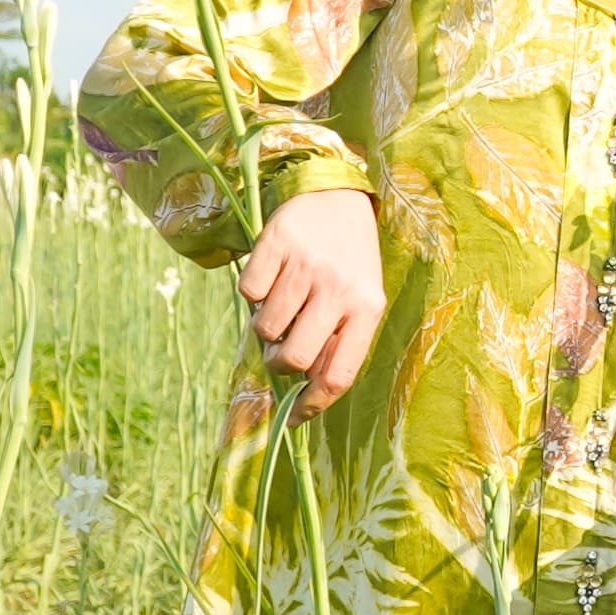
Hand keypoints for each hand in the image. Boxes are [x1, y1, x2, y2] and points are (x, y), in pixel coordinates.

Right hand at [236, 187, 383, 417]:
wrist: (336, 195)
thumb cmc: (349, 260)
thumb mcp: (360, 299)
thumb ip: (339, 342)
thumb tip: (304, 389)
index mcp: (367, 309)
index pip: (338, 374)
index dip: (311, 405)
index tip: (292, 419)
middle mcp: (339, 288)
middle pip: (295, 358)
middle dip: (280, 365)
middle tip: (280, 350)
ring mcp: (306, 265)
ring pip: (266, 328)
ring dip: (266, 328)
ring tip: (282, 307)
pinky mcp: (276, 243)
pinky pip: (249, 293)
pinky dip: (254, 293)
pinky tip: (273, 276)